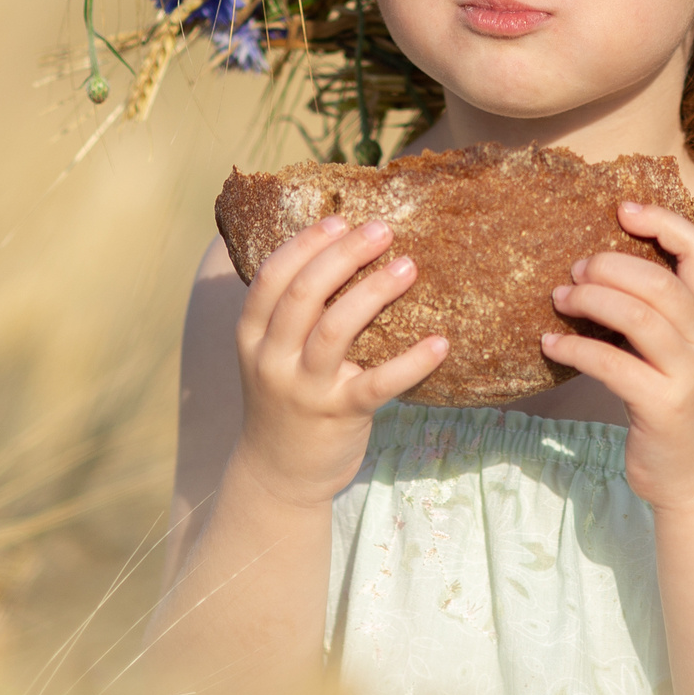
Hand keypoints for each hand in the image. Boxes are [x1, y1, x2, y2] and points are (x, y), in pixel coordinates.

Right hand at [229, 217, 447, 509]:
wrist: (278, 474)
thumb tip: (343, 251)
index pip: (272, 277)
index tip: (339, 220)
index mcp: (253, 336)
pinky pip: (379, 384)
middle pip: (305, 294)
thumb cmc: (286, 399)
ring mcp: (305, 389)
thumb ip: (294, 314)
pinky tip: (440, 343)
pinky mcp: (339, 415)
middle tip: (382, 230)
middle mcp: (273, 359)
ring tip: (408, 266)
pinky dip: (411, 362)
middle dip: (343, 255)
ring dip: (374, 292)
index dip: (305, 244)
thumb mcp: (272, 354)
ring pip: (336, 330)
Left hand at [543, 201, 693, 510]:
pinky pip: (612, 364)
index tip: (621, 209)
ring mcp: (689, 374)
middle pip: (660, 280)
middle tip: (574, 270)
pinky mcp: (663, 406)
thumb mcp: (679, 355)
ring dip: (590, 300)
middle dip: (610, 265)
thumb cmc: (678, 410)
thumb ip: (657, 317)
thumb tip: (598, 274)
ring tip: (559, 299)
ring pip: (639, 316)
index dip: (663, 221)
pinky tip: (550, 345)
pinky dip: (574, 349)